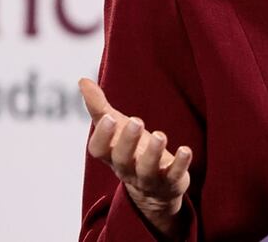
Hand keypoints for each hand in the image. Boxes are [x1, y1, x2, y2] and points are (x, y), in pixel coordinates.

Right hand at [79, 78, 192, 236]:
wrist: (154, 187)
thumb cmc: (131, 149)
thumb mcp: (116, 127)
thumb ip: (99, 107)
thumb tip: (82, 80)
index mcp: (111, 154)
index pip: (98, 149)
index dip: (102, 135)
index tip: (109, 118)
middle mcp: (127, 168)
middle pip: (122, 159)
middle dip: (127, 141)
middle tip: (136, 121)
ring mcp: (148, 177)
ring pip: (147, 170)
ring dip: (153, 153)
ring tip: (160, 135)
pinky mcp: (170, 181)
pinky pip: (174, 175)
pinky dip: (179, 164)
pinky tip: (185, 150)